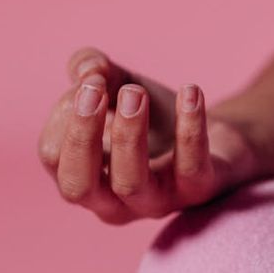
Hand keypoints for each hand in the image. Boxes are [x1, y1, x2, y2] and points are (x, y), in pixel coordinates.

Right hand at [37, 47, 258, 223]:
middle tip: (95, 90)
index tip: (89, 80)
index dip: (64, 115)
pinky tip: (190, 91)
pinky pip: (191, 166)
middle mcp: (116, 202)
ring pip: (131, 182)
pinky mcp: (200, 190)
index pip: (54, 158)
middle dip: (81, 137)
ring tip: (135, 91)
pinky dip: (190, 126)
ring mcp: (158, 202)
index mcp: (86, 179)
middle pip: (79, 187)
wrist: (219, 136)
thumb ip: (94, 70)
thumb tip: (87, 70)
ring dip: (128, 133)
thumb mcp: (119, 84)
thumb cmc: (158, 118)